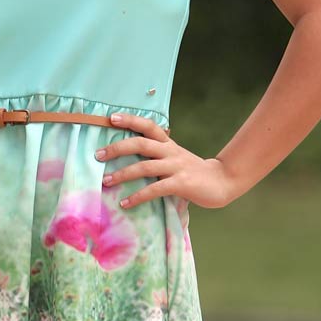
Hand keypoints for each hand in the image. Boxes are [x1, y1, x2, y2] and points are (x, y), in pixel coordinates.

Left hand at [95, 115, 238, 209]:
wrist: (223, 181)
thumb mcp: (176, 157)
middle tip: (97, 155)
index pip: (148, 126)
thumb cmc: (193, 172)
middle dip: (117, 148)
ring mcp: (176, 167)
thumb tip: (129, 158)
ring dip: (122, 174)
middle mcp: (170, 152)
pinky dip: (138, 196)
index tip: (111, 117)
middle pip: (141, 143)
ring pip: (144, 166)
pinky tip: (125, 203)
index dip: (130, 120)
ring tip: (105, 181)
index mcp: (168, 143)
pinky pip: (155, 189)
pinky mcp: (181, 184)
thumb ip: (158, 155)